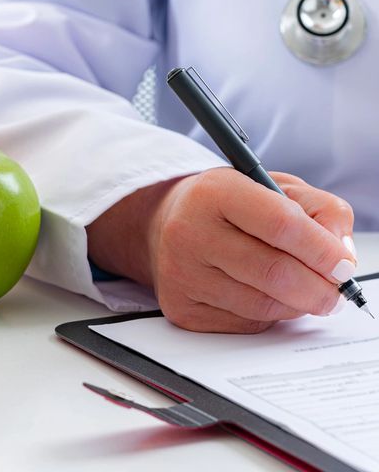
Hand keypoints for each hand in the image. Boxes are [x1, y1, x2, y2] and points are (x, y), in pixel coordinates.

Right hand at [86, 168, 355, 332]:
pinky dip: (268, 315)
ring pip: (262, 305)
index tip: (344, 265)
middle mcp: (189, 231)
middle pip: (274, 272)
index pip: (281, 224)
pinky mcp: (181, 308)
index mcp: (214, 191)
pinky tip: (265, 295)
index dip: (322, 250)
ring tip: (304, 290)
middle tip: (336, 291)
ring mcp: (181, 274)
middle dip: (319, 288)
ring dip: (297, 304)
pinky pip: (244, 324)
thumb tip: (341, 255)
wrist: (164, 223)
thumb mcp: (271, 185)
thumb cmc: (225, 204)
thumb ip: (318, 209)